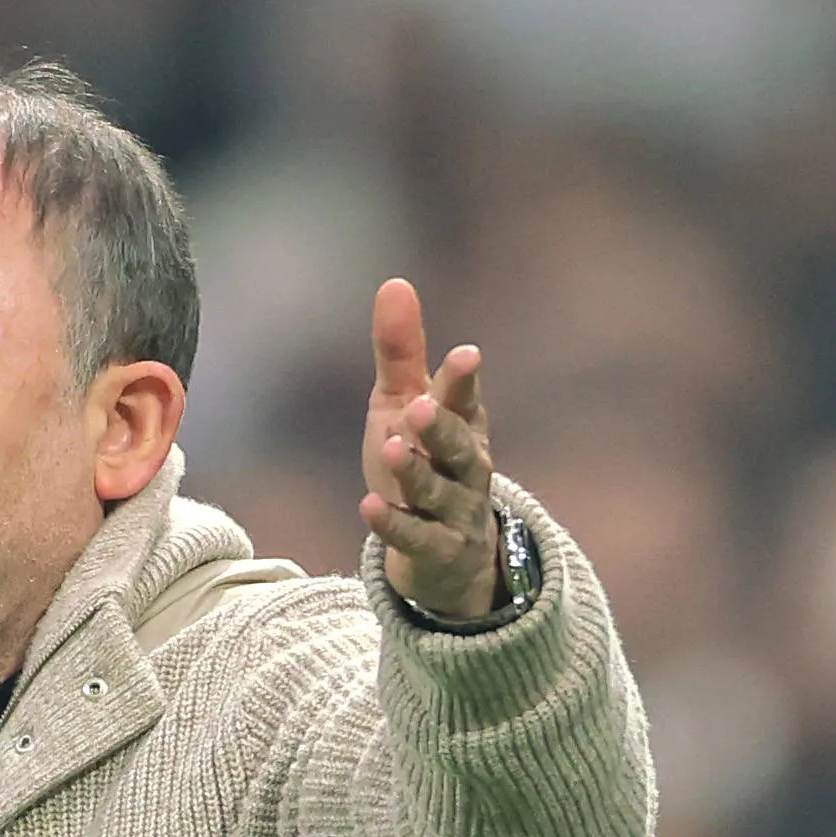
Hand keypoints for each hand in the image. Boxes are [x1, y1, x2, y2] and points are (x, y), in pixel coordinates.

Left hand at [358, 278, 499, 618]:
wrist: (447, 554)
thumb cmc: (423, 462)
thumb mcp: (403, 405)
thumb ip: (401, 352)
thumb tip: (395, 282)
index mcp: (463, 425)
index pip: (465, 399)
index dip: (463, 381)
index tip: (465, 354)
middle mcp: (466, 468)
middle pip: (459, 446)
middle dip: (442, 426)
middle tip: (419, 405)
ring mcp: (455, 512)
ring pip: (439, 492)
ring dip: (416, 472)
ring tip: (391, 448)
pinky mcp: (437, 551)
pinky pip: (417, 538)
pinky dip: (395, 525)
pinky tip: (369, 507)